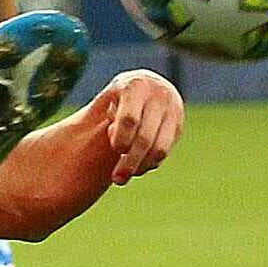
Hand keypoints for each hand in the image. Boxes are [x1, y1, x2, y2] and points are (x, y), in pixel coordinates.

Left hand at [86, 70, 184, 185]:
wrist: (148, 86)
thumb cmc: (119, 97)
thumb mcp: (108, 99)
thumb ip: (102, 115)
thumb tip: (88, 137)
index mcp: (136, 86)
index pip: (130, 120)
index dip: (121, 139)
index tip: (115, 149)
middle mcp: (159, 95)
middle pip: (144, 138)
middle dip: (129, 162)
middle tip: (117, 180)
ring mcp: (173, 110)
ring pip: (158, 149)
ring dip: (141, 166)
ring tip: (125, 175)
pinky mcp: (179, 124)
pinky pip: (165, 151)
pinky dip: (150, 163)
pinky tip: (138, 166)